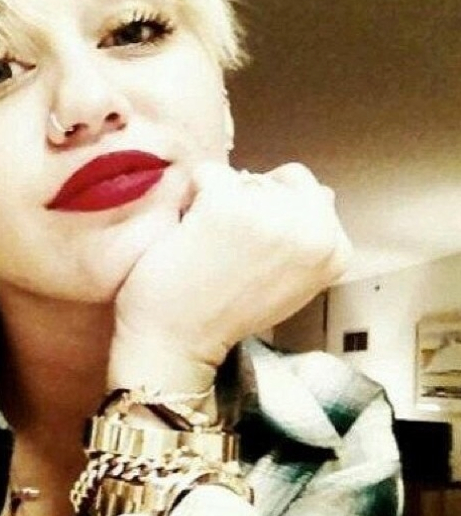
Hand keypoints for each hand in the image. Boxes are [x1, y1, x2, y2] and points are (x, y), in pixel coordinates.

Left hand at [109, 162, 349, 394]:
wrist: (180, 341)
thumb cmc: (227, 312)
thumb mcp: (292, 281)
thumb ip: (307, 239)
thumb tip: (318, 192)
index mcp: (335, 249)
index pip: (315, 194)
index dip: (278, 212)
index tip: (254, 247)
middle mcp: (313, 228)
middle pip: (282, 178)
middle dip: (253, 199)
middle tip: (230, 242)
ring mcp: (272, 214)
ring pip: (243, 176)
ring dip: (221, 199)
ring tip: (209, 241)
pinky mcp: (228, 204)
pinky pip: (207, 174)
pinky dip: (192, 196)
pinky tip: (190, 233)